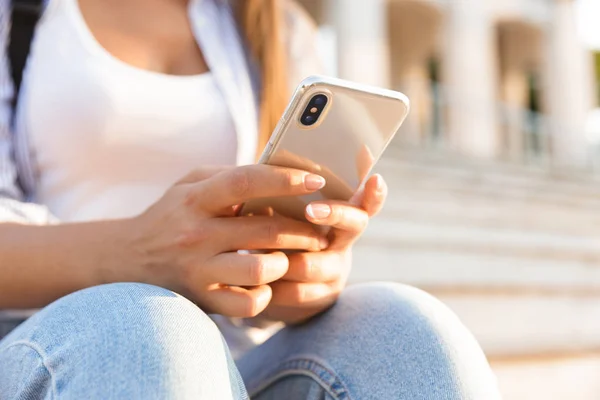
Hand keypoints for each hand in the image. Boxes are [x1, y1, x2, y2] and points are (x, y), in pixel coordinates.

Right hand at [110, 165, 328, 317]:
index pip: (245, 183)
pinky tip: (264, 283)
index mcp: (195, 200)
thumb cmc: (170, 215)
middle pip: (265, 230)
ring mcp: (199, 272)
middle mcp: (196, 235)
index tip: (316, 180)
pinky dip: (265, 294)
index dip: (285, 179)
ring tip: (286, 257)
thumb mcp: (189, 184)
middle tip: (318, 231)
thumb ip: (230, 176)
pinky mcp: (203, 300)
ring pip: (261, 270)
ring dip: (283, 262)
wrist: (127, 259)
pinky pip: (249, 304)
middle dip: (303, 230)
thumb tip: (280, 173)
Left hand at [258, 174, 387, 323]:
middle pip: (354, 224)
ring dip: (279, 255)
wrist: (271, 286)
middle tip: (311, 209)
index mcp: (337, 214)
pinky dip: (271, 281)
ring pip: (309, 263)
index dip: (373, 193)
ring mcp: (336, 270)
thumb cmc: (275, 237)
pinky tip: (254, 276)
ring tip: (253, 248)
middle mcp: (344, 241)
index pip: (365, 201)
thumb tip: (264, 181)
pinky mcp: (322, 297)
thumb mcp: (281, 216)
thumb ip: (281, 199)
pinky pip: (295, 290)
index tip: (375, 179)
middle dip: (334, 213)